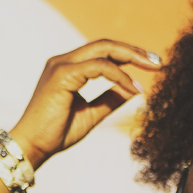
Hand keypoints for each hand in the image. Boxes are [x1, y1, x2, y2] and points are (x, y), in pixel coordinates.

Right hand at [8, 40, 160, 167]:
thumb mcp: (91, 114)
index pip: (103, 52)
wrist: (32, 147)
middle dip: (135, 51)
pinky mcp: (62, 75)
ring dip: (131, 57)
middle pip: (106, 45)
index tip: (152, 65)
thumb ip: (110, 100)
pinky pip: (99, 67)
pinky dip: (119, 76)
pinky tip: (131, 88)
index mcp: (68, 68)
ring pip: (103, 50)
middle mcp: (63, 61)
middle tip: (159, 62)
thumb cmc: (56, 133)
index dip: (128, 55)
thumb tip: (133, 90)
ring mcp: (61, 65)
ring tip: (153, 68)